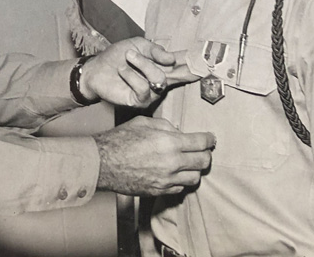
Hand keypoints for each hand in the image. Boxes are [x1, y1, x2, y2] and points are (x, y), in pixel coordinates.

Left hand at [79, 37, 198, 107]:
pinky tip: (122, 71)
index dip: (198, 63)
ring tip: (127, 58)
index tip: (213, 60)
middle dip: (179, 69)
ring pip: (158, 78)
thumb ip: (156, 50)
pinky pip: (143, 88)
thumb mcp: (138, 45)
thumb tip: (172, 59)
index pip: (184, 64)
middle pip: (179, 75)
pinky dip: (131, 76)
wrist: (96, 69)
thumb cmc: (117, 56)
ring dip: (141, 64)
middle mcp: (162, 80)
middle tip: (155, 59)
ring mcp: (152, 92)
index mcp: (163, 65)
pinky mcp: (140, 101)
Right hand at [93, 116, 214, 195]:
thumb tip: (179, 132)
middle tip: (203, 150)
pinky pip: (180, 188)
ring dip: (195, 169)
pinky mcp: (159, 191)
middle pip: (203, 162)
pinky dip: (182, 180)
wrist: (103, 163)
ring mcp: (166, 179)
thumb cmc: (120, 140)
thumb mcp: (144, 123)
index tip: (211, 138)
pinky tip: (176, 173)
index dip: (209, 139)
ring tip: (189, 163)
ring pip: (195, 178)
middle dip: (206, 154)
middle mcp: (171, 163)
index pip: (201, 142)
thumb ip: (165, 126)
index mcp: (169, 142)